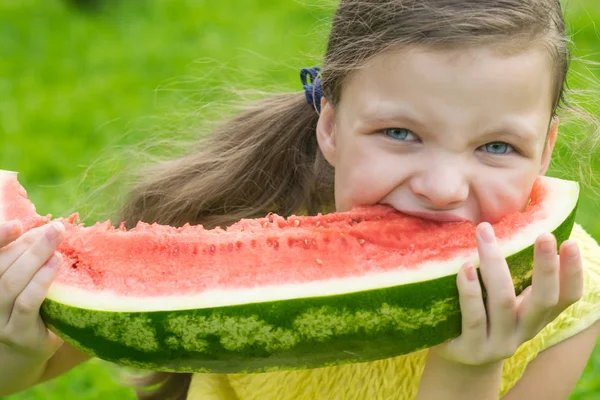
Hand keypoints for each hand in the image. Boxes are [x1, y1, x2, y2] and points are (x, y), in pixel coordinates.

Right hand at [0, 221, 64, 361]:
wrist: (25, 353)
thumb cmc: (25, 310)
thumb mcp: (19, 284)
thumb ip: (23, 261)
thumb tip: (47, 228)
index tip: (16, 224)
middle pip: (1, 266)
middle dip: (28, 244)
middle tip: (55, 228)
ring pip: (10, 283)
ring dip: (35, 259)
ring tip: (56, 243)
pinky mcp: (17, 333)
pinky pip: (26, 304)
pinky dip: (40, 282)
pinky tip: (55, 265)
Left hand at [432, 222, 583, 365]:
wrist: (457, 359)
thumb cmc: (481, 314)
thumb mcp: (504, 298)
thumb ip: (515, 275)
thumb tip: (512, 223)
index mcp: (537, 315)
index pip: (567, 297)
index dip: (572, 273)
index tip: (570, 243)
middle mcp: (524, 330)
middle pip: (544, 299)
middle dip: (546, 267)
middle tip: (544, 235)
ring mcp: (499, 343)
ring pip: (503, 301)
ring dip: (494, 265)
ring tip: (485, 235)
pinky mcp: (471, 349)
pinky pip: (474, 317)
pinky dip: (470, 291)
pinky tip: (465, 268)